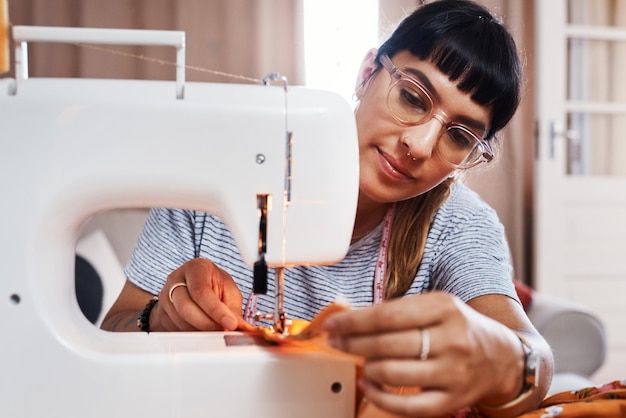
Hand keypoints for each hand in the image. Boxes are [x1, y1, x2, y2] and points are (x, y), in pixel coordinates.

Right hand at [150, 258, 245, 331]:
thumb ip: (233, 309)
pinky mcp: (161, 312)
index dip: (216, 311)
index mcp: (196, 268)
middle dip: (208, 324)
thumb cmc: (214, 285)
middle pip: (186, 307)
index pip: (201, 291)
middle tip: (224, 331)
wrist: (191, 288)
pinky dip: (192, 334)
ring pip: (180, 321)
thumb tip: (242, 328)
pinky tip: (202, 330)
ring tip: (215, 330)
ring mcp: (165, 296)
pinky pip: (175, 329)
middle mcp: (176, 279)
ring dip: (200, 331)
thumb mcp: (228, 291)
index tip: (230, 324)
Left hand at [323, 292, 523, 416]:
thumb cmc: (459, 327)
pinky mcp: (452, 400)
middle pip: (387, 344)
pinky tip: (369, 384)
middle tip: (335, 342)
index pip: (387, 315)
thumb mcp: (436, 306)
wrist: (503, 358)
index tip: (333, 324)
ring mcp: (453, 373)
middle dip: (352, 343)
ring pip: (393, 374)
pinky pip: (407, 406)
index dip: (353, 321)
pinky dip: (380, 397)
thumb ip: (399, 311)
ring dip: (366, 367)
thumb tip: (351, 318)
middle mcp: (451, 339)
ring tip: (358, 360)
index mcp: (444, 308)